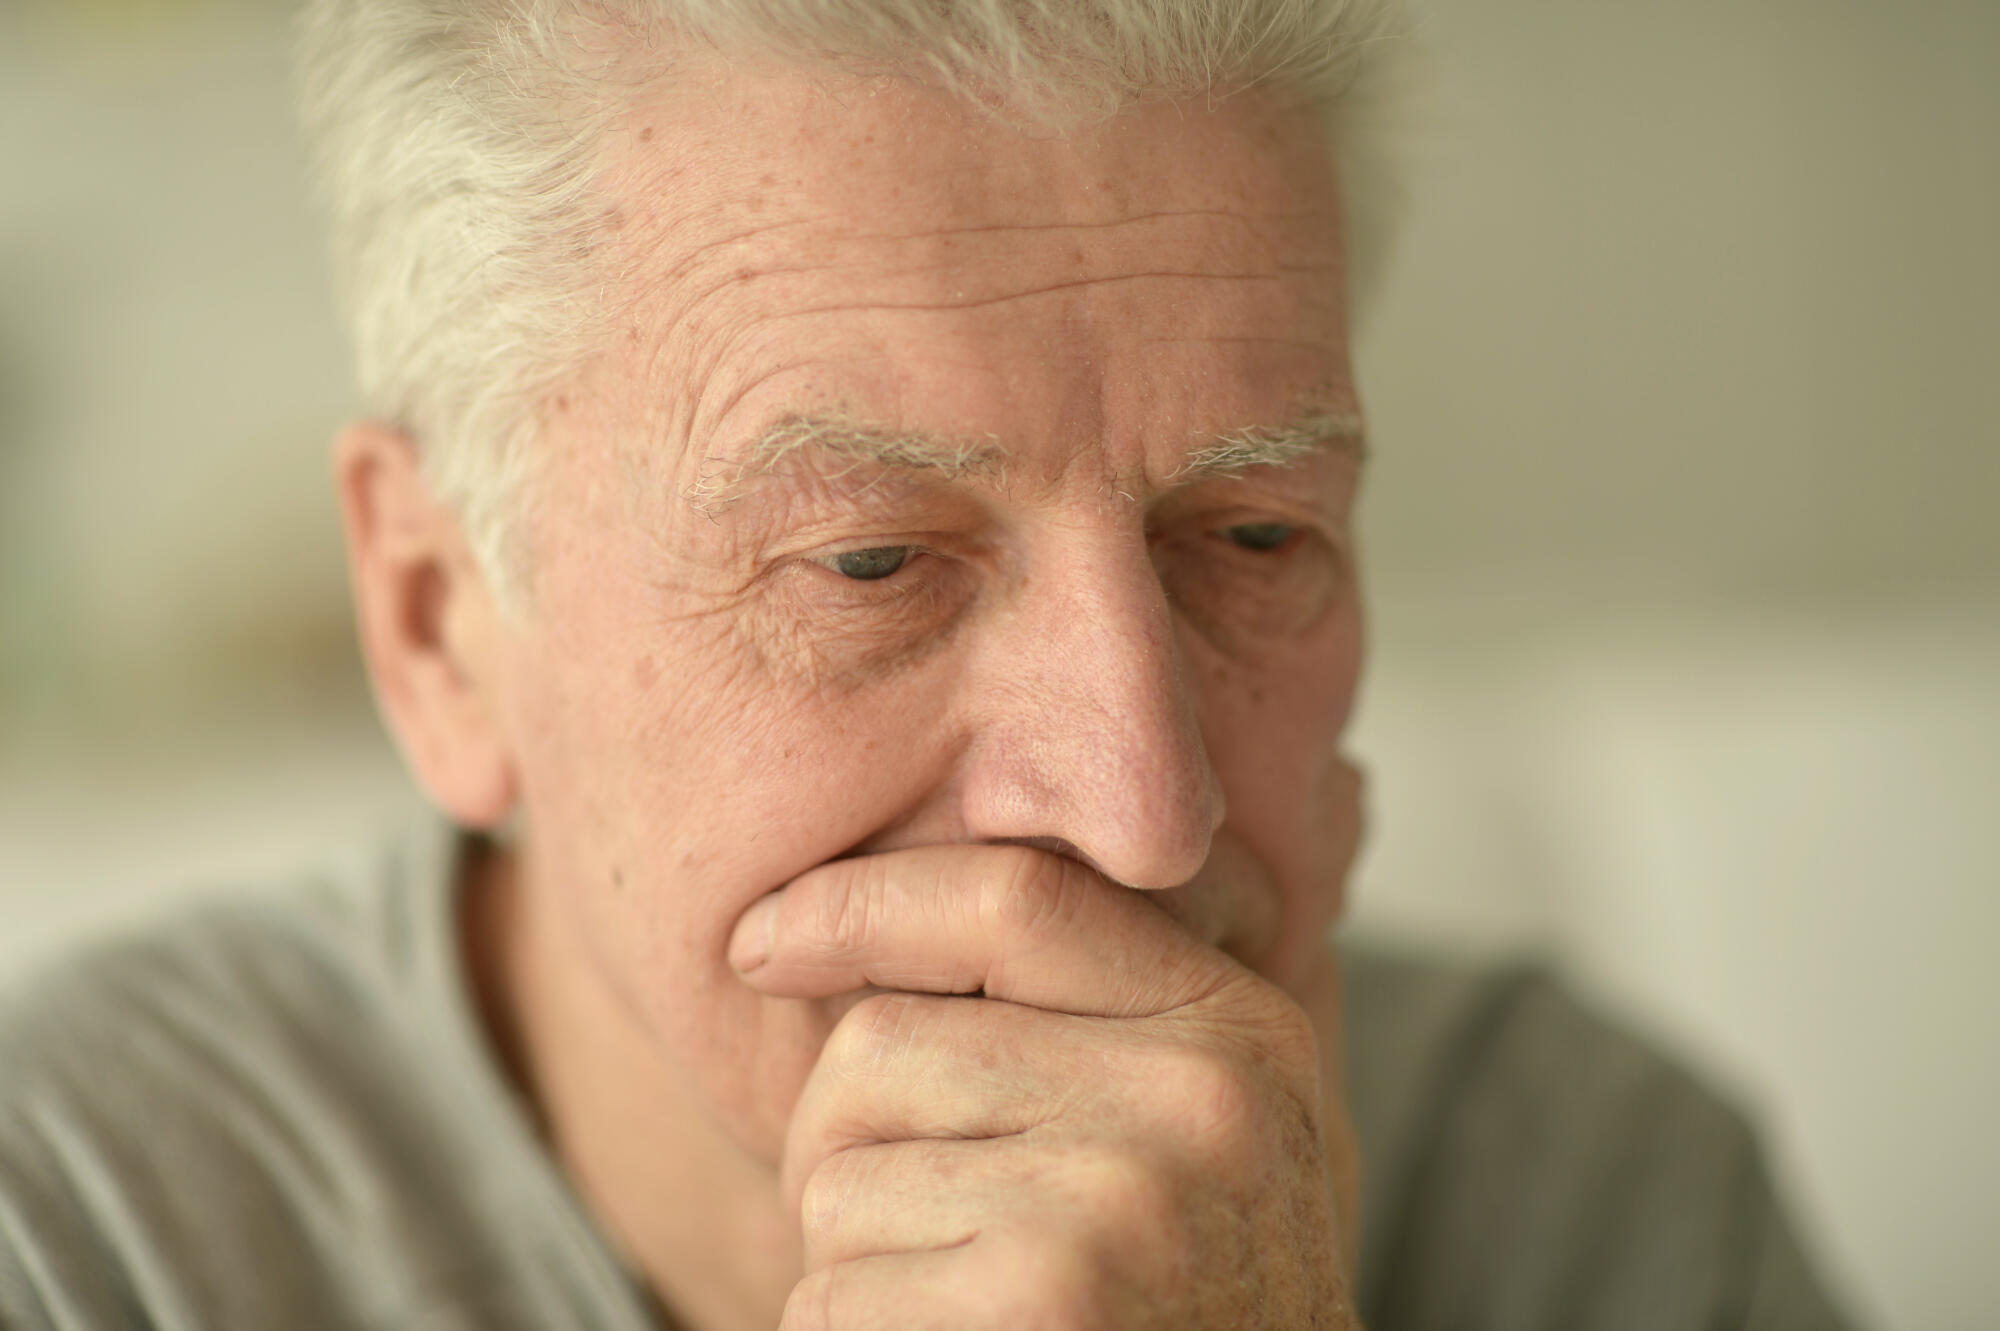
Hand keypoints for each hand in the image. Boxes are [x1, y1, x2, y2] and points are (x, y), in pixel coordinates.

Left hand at [728, 844, 1358, 1329]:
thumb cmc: (1195, 1310)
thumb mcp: (1196, 1137)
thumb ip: (1084, 1023)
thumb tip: (830, 924)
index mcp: (1235, 1027)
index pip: (1012, 896)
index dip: (859, 903)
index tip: (761, 942)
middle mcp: (1191, 1099)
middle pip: (880, 1047)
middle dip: (838, 1143)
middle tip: (912, 1239)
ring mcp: (1117, 1204)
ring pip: (838, 1182)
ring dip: (852, 1264)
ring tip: (964, 1314)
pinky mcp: (1036, 1307)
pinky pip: (829, 1297)